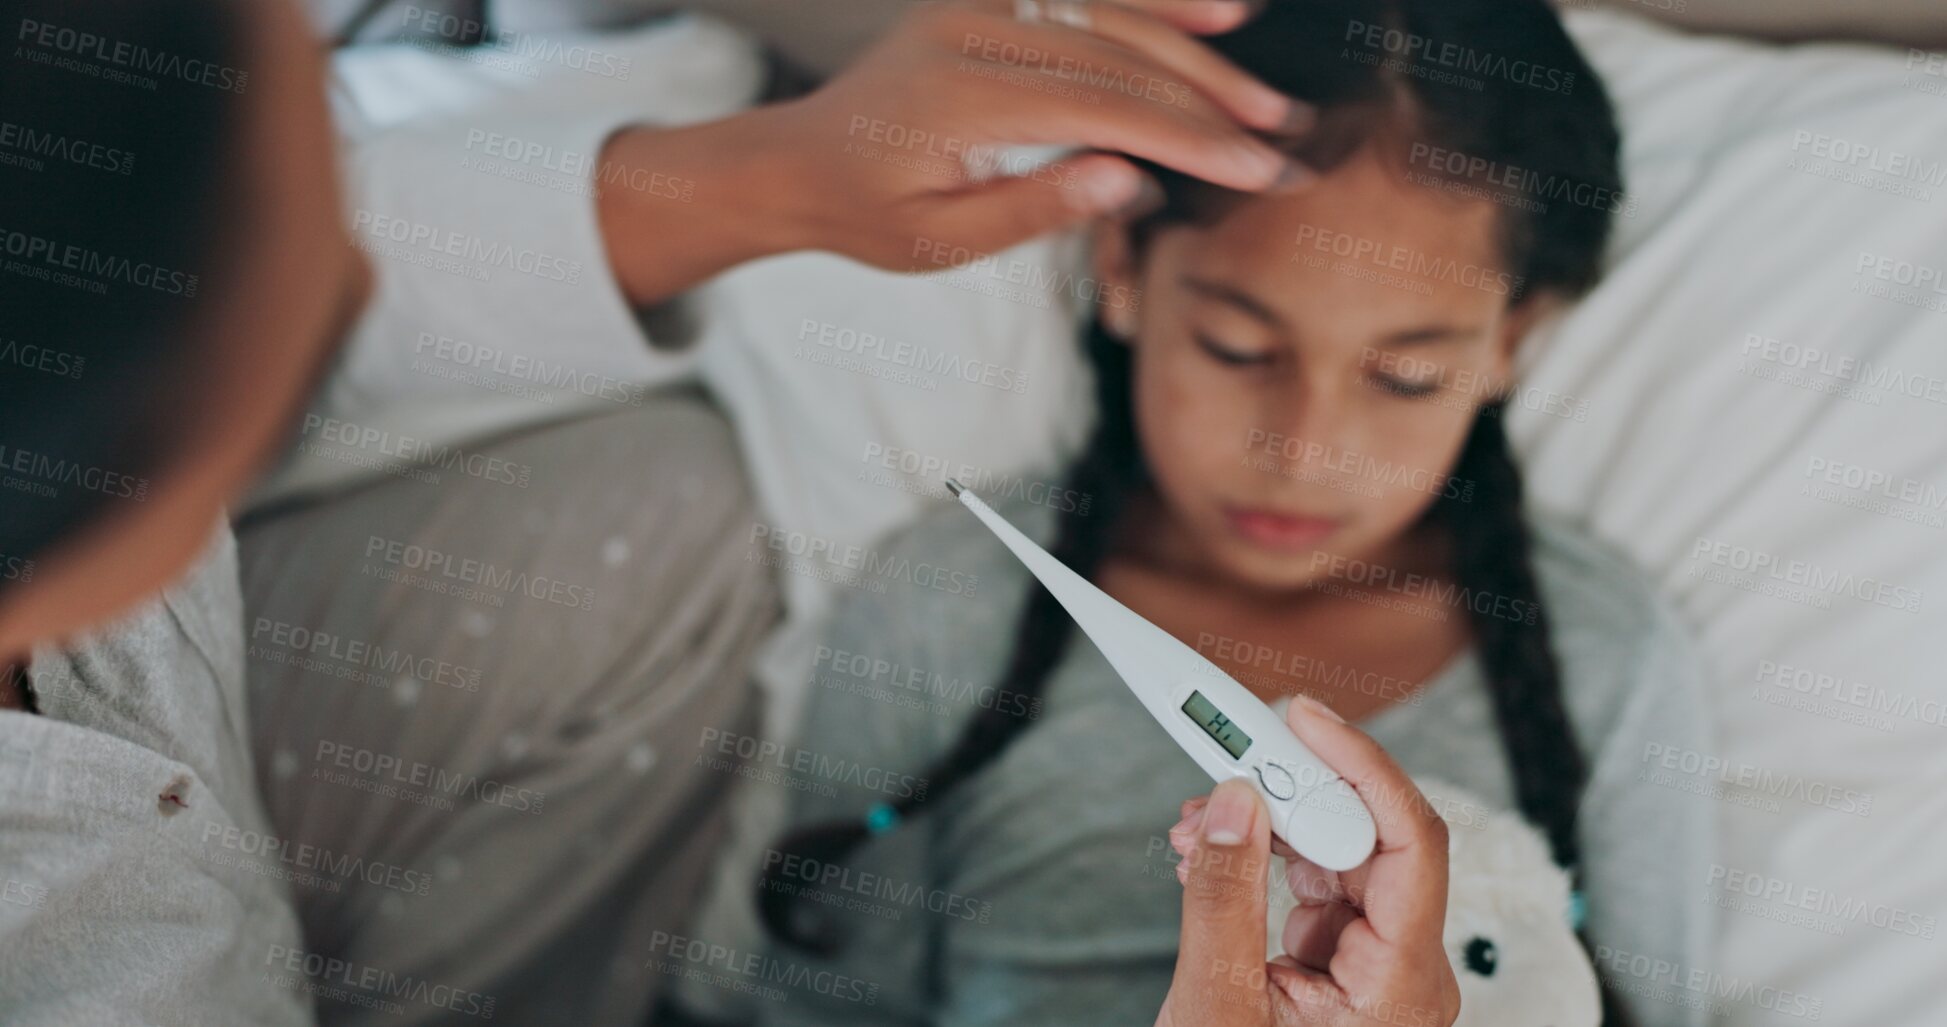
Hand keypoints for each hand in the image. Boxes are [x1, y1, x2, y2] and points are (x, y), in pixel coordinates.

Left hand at [598, 0, 1314, 304]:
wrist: (799, 160)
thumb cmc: (868, 213)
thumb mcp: (939, 242)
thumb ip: (1033, 207)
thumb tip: (1129, 176)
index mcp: (964, 98)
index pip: (1106, 111)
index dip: (1192, 140)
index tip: (1260, 169)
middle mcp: (975, 33)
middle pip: (1121, 58)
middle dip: (1214, 102)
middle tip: (1286, 138)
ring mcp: (982, 5)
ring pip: (1112, 16)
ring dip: (1198, 54)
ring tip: (1267, 96)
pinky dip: (1153, 2)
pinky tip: (1218, 12)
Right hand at [1155, 696, 1460, 1026]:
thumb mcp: (1217, 1005)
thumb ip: (1224, 897)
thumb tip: (1234, 802)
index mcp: (1402, 987)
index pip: (1410, 841)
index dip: (1361, 765)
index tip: (1302, 717)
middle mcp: (1404, 969)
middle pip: (1370, 839)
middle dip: (1289, 792)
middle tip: (1226, 753)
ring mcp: (1374, 966)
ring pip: (1336, 855)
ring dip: (1265, 824)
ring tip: (1195, 824)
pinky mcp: (1340, 964)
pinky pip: (1312, 885)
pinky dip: (1261, 858)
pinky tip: (1211, 852)